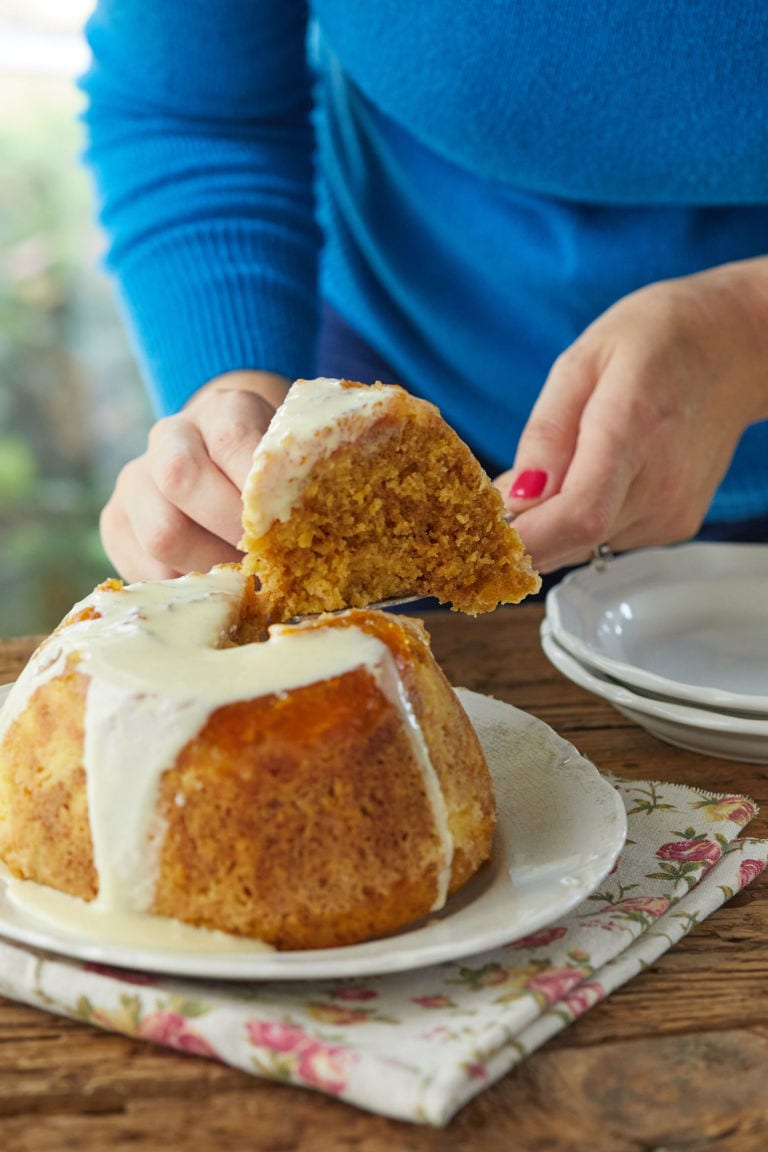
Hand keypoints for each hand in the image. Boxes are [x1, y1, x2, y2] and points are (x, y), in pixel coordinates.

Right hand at [101, 371, 289, 581]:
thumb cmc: (270, 470)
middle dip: (229, 530)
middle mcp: (170, 436)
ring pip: (161, 533)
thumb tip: (313, 528)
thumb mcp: (290, 457)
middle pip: (181, 480)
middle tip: (262, 558)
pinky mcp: (115, 521)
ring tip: (240, 576)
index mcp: (221, 410)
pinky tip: (210, 581)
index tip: (283, 526)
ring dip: (208, 565)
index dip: (256, 490)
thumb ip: (299, 479)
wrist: (221, 458)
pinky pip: (144, 567)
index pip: (234, 440)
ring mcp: (135, 479)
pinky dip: (183, 584)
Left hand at [495, 259, 767, 572]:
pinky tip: (591, 476)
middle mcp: (659, 485)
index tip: (481, 538)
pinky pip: (605, 540)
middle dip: (522, 533)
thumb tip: (513, 498)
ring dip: (551, 524)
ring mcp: (671, 511)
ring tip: (555, 470)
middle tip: (494, 500)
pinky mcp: (675, 526)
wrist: (732, 348)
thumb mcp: (581, 363)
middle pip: (571, 540)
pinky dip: (580, 520)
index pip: (577, 516)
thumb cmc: (657, 342)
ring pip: (583, 545)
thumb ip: (545, 436)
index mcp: (631, 430)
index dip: (524, 541)